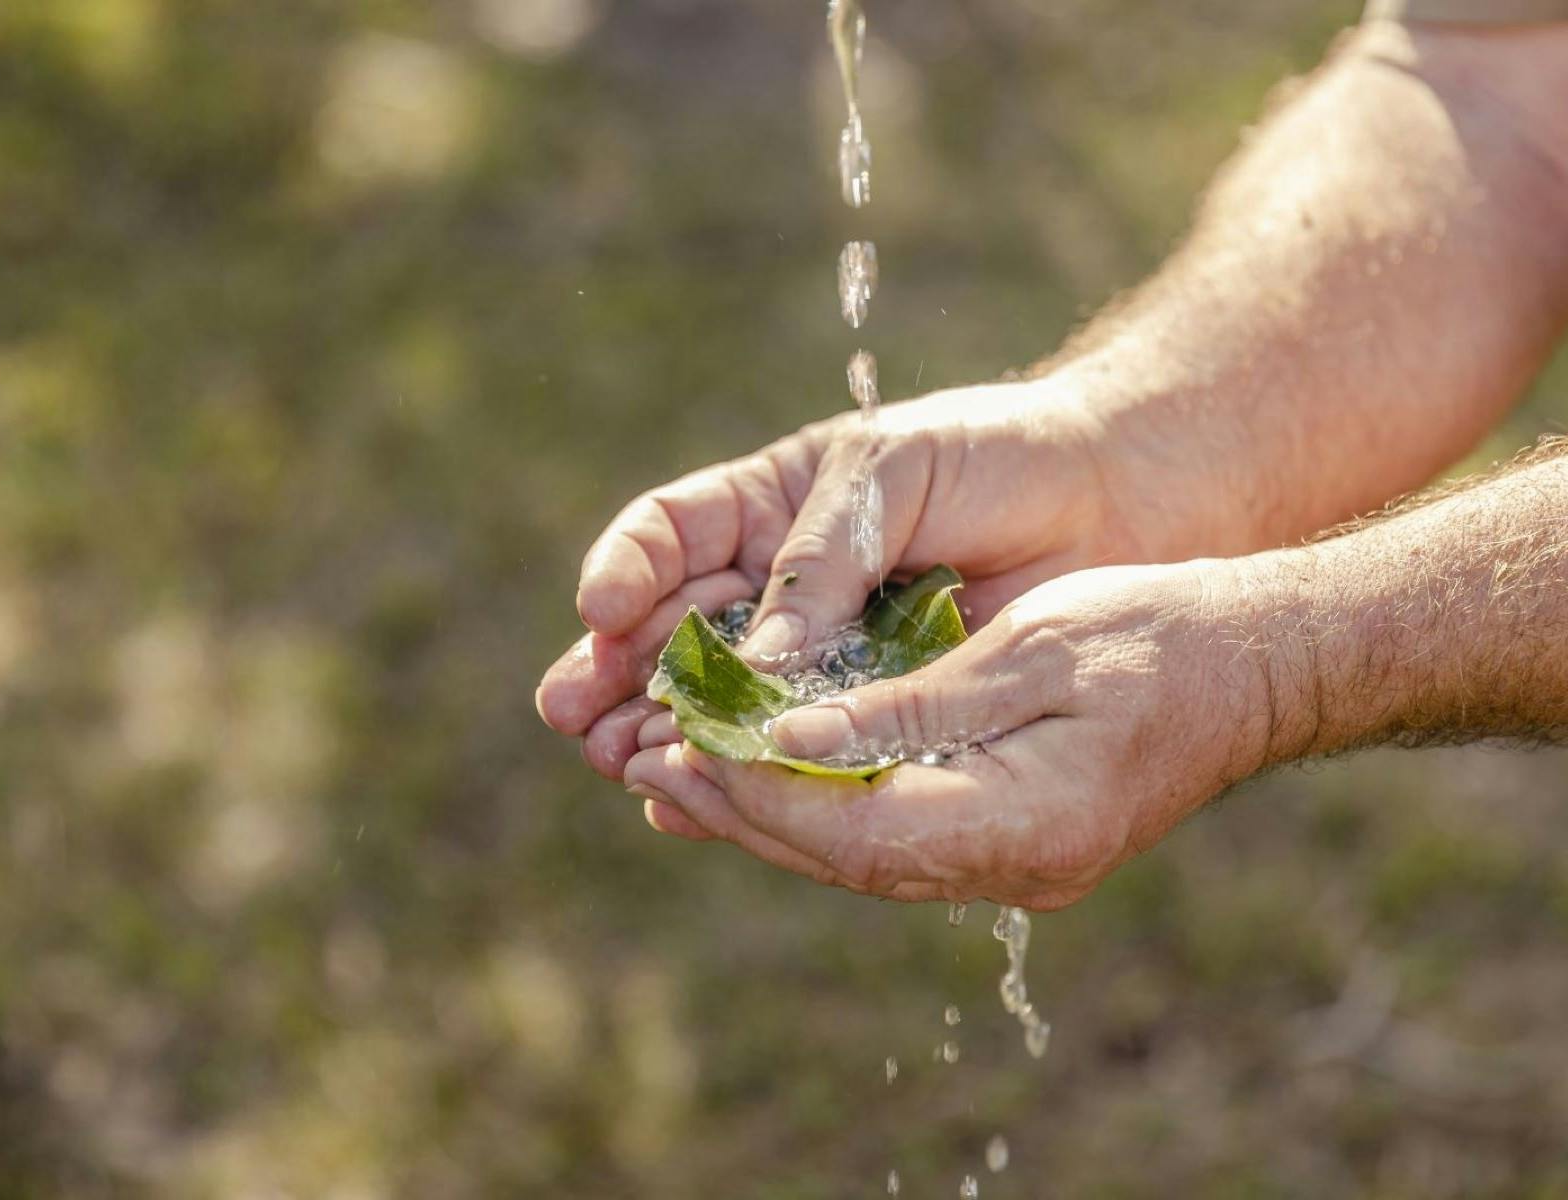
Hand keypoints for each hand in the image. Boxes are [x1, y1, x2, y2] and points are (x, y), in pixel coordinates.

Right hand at [537, 374, 1149, 811]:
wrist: (1113, 498)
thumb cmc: (996, 456)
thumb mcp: (892, 475)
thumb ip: (822, 559)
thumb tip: (755, 661)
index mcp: (770, 506)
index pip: (670, 534)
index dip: (627, 568)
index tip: (602, 607)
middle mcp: (781, 585)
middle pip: (673, 631)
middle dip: (618, 672)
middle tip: (574, 715)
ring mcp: (823, 654)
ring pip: (721, 700)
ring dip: (666, 732)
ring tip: (622, 765)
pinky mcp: (871, 709)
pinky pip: (793, 748)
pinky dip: (742, 774)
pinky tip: (688, 802)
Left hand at [623, 560, 1274, 906]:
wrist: (1255, 663)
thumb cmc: (1159, 632)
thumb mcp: (1033, 647)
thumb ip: (912, 705)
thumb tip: (790, 739)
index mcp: (1032, 821)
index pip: (858, 829)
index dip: (761, 792)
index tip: (681, 744)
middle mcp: (1020, 865)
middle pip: (847, 858)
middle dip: (741, 809)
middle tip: (644, 761)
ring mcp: (1019, 863)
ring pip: (862, 855)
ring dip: (766, 812)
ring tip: (676, 769)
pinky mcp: (1011, 839)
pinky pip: (892, 837)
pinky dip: (819, 803)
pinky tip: (764, 773)